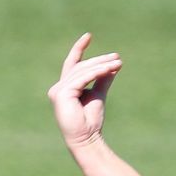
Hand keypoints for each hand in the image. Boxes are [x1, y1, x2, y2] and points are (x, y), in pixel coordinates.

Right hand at [48, 32, 122, 149]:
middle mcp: (58, 88)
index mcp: (65, 88)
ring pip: (82, 71)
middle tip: (117, 57)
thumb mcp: (98, 95)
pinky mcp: (62, 94)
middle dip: (99, 60)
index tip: (88, 36)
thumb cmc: (91, 121)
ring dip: (101, 66)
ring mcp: (58, 91)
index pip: (71, 64)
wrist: (87, 139)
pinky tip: (110, 69)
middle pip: (80, 66)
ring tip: (117, 63)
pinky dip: (96, 72)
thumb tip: (113, 65)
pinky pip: (82, 78)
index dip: (79, 49)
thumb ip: (103, 79)